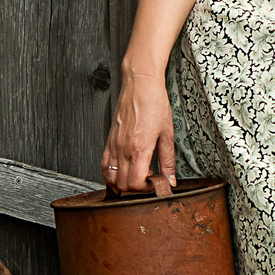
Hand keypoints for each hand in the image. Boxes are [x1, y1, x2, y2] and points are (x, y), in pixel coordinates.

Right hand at [101, 72, 176, 195]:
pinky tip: (122, 171)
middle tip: (148, 182)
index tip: (155, 184)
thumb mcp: (167, 134)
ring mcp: (114, 145)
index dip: (145, 190)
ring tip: (136, 177)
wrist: (140, 84)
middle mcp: (123, 149)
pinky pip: (104, 165)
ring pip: (110, 177)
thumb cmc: (154, 103)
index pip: (135, 183)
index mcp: (139, 148)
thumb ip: (168, 160)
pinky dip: (110, 174)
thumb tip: (170, 179)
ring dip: (122, 184)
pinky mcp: (109, 140)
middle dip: (135, 189)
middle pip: (121, 184)